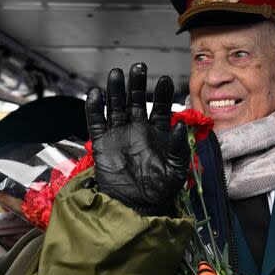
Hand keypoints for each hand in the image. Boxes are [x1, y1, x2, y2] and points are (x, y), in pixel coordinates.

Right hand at [86, 63, 189, 215]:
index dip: (162, 94)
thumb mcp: (177, 168)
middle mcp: (138, 129)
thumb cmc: (161, 189)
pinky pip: (97, 123)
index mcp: (158, 133)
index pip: (160, 107)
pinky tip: (96, 94)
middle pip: (136, 100)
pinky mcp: (102, 143)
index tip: (165, 80)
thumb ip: (178, 146)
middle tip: (139, 67)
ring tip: (117, 73)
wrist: (137, 207)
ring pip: (116, 106)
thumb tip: (179, 123)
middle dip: (137, 84)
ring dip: (116, 90)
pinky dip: (95, 108)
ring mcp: (119, 134)